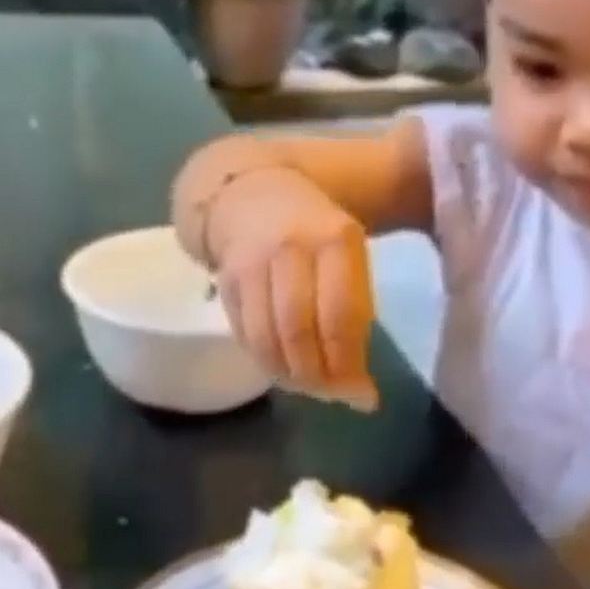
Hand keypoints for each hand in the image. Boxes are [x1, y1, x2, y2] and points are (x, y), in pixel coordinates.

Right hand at [211, 168, 377, 410]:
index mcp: (336, 239)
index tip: (363, 395)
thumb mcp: (350, 254)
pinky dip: (266, 363)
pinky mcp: (226, 278)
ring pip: (267, 339)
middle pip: (300, 331)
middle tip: (334, 396)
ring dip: (290, 377)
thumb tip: (359, 388)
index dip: (349, 363)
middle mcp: (291, 247)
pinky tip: (284, 371)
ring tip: (311, 387)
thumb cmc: (316, 233)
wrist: (253, 192)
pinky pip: (245, 335)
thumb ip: (357, 310)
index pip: (342, 315)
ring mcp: (253, 262)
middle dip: (318, 376)